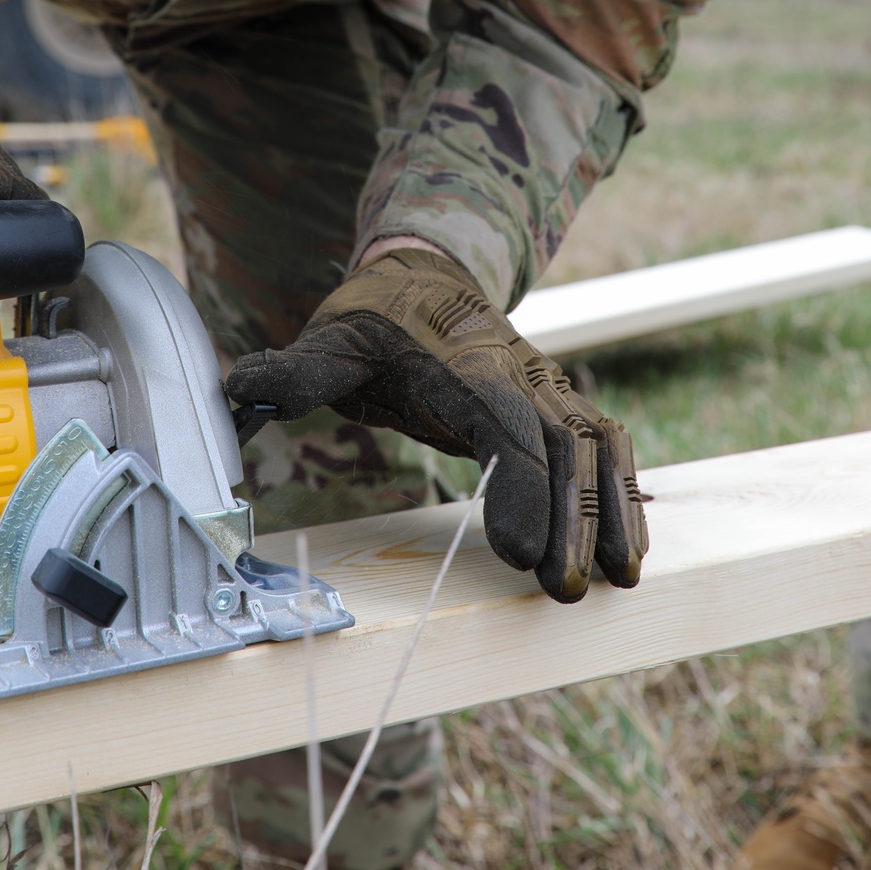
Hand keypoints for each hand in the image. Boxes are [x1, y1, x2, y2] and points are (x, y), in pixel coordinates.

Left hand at [226, 247, 647, 602]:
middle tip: (561, 590)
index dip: (517, 483)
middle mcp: (519, 372)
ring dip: (609, 511)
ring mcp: (548, 388)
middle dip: (570, 518)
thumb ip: (296, 369)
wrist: (427, 278)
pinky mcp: (561, 407)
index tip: (517, 551)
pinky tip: (630, 550)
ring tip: (615, 581)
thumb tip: (240, 388)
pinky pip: (606, 447)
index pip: (501, 421)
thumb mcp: (330, 337)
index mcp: (463, 359)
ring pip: (594, 446)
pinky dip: (624, 495)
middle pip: (559, 444)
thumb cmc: (375, 319)